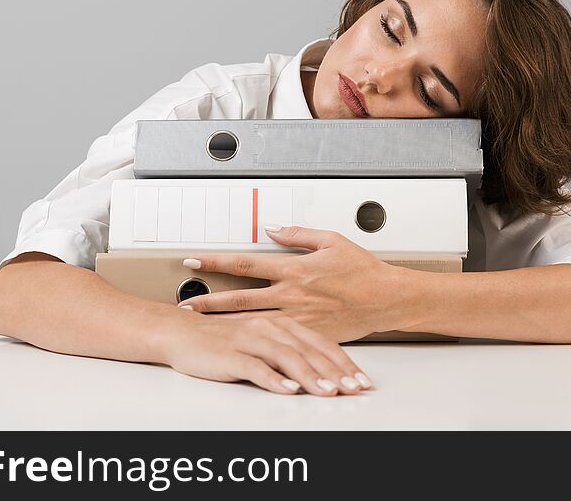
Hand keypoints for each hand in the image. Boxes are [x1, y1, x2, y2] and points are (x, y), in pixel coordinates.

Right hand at [160, 307, 372, 395]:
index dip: (344, 362)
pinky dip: (274, 379)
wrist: (181, 332)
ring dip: (310, 376)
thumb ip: (290, 343)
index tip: (360, 379)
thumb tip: (319, 364)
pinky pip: (256, 367)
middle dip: (335, 372)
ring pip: (287, 358)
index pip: (320, 343)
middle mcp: (269, 328)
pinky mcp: (231, 354)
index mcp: (281, 322)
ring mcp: (250, 340)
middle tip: (353, 389)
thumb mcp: (262, 333)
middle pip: (309, 351)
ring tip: (328, 392)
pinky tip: (288, 390)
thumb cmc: (223, 336)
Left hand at [178, 225, 398, 342]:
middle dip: (208, 300)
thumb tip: (270, 228)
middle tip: (184, 304)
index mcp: (294, 268)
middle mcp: (291, 294)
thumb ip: (297, 234)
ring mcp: (297, 317)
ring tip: (200, 324)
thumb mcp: (331, 240)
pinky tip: (237, 341)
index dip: (216, 261)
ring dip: (223, 322)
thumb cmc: (362, 270)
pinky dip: (253, 339)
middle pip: (239, 297)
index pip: (245, 263)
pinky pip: (275, 338)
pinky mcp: (307, 334)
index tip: (194, 261)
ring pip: (252, 321)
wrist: (386, 299)